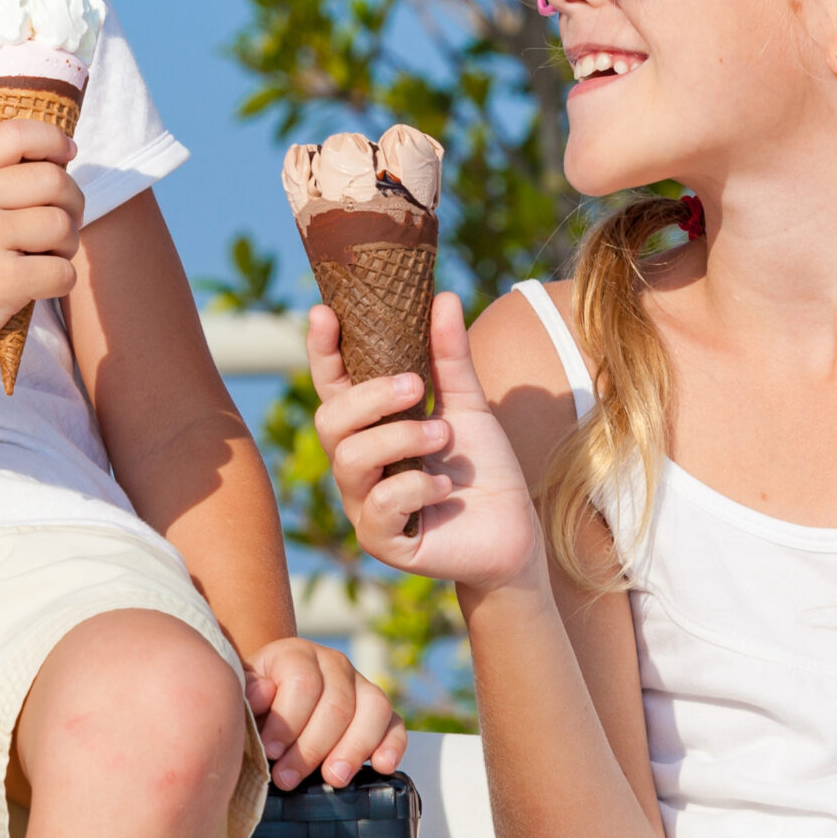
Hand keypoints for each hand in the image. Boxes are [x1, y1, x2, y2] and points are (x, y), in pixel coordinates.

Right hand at [0, 119, 84, 363]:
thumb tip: (58, 161)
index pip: (18, 132)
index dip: (54, 140)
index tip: (66, 155)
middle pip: (55, 181)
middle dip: (71, 205)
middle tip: (58, 227)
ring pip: (63, 226)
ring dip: (66, 246)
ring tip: (42, 257)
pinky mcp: (3, 279)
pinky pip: (63, 272)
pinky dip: (60, 282)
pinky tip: (36, 286)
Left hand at [242, 637, 407, 790]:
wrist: (272, 698)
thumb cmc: (255, 702)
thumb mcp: (240, 692)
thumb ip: (247, 691)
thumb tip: (263, 693)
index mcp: (297, 654)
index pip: (303, 682)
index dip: (287, 721)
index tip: (269, 752)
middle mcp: (334, 664)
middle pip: (337, 703)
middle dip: (312, 748)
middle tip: (288, 779)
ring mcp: (361, 686)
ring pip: (373, 709)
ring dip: (354, 749)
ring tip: (332, 779)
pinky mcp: (378, 711)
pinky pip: (395, 724)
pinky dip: (393, 745)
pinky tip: (382, 766)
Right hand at [312, 293, 543, 591]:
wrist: (515, 530)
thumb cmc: (481, 467)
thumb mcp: (467, 404)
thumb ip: (450, 356)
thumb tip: (444, 296)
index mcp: (369, 427)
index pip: (332, 384)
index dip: (322, 350)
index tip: (326, 312)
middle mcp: (356, 463)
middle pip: (329, 421)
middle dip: (370, 398)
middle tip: (417, 387)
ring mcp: (363, 504)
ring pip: (349, 460)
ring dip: (400, 439)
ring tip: (444, 433)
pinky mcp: (382, 541)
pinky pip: (379, 507)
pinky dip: (415, 486)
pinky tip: (445, 484)